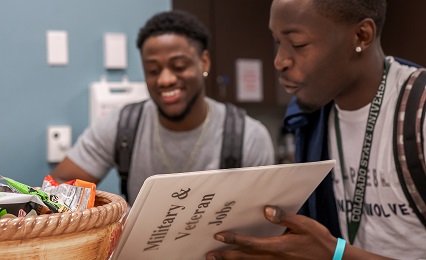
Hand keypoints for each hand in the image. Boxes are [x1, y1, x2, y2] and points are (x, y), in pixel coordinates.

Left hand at [205, 206, 336, 259]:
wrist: (332, 259)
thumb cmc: (318, 241)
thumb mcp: (304, 225)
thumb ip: (284, 217)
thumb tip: (266, 209)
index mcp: (278, 246)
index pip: (250, 243)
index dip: (233, 240)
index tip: (219, 236)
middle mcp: (273, 257)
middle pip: (244, 257)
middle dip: (225, 256)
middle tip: (209, 254)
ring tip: (216, 259)